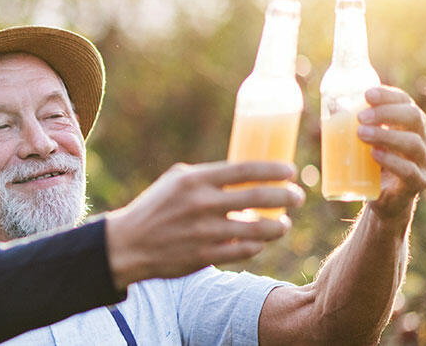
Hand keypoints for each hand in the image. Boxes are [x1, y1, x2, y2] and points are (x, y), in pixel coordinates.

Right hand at [103, 161, 303, 289]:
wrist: (128, 244)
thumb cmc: (155, 208)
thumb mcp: (176, 181)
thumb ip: (207, 176)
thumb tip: (244, 174)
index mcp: (194, 180)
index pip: (244, 169)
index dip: (273, 170)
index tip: (291, 171)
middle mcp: (201, 204)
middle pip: (258, 197)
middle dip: (286, 196)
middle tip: (297, 197)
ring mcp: (204, 232)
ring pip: (258, 229)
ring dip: (278, 226)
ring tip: (283, 224)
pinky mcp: (205, 256)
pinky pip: (244, 250)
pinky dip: (257, 245)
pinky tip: (261, 241)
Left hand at [359, 86, 425, 221]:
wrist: (382, 198)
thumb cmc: (369, 162)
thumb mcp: (361, 140)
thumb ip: (352, 123)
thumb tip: (327, 103)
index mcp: (407, 124)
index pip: (404, 102)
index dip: (388, 95)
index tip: (367, 93)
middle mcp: (419, 138)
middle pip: (414, 117)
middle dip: (387, 113)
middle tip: (360, 116)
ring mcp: (421, 161)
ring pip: (412, 143)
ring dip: (386, 135)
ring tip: (361, 133)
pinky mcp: (417, 182)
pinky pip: (410, 171)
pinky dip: (392, 161)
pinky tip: (375, 155)